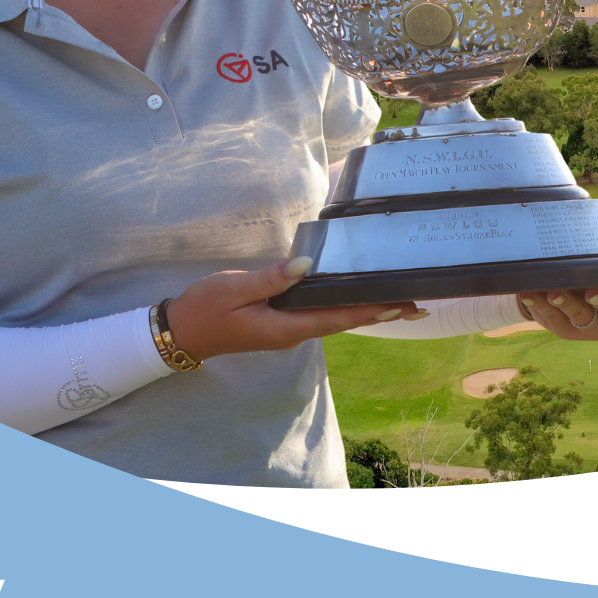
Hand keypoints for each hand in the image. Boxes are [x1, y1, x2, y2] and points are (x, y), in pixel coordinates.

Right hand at [167, 256, 419, 360]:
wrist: (181, 330)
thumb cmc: (206, 308)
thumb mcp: (234, 289)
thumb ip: (270, 278)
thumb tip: (307, 265)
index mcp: (284, 327)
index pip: (335, 318)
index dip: (368, 310)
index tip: (398, 305)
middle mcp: (293, 332)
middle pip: (343, 321)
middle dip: (379, 312)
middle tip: (416, 306)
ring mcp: (288, 329)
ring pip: (335, 319)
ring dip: (366, 310)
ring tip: (398, 303)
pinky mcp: (282, 322)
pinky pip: (321, 315)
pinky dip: (344, 307)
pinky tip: (357, 297)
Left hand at [519, 283, 597, 340]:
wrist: (568, 281)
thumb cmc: (596, 265)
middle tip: (592, 292)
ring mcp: (591, 325)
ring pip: (581, 316)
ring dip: (567, 303)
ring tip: (554, 292)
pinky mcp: (566, 330)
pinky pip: (552, 319)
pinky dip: (540, 305)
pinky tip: (530, 293)